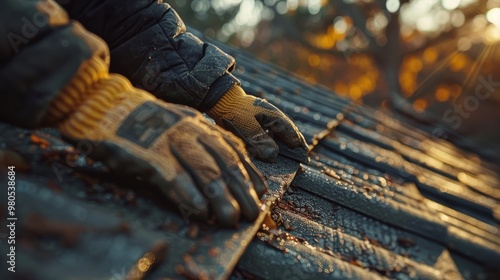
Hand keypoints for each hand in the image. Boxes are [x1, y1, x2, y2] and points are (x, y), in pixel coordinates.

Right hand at [49, 57, 266, 226]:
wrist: (107, 107)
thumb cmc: (145, 123)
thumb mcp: (181, 124)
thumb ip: (202, 142)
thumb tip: (223, 172)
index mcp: (200, 125)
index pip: (233, 150)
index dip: (250, 172)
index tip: (261, 192)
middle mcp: (192, 131)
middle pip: (225, 162)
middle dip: (242, 190)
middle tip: (252, 213)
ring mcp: (171, 141)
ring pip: (205, 171)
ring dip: (221, 197)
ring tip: (230, 218)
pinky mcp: (149, 154)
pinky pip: (173, 177)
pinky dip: (188, 195)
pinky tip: (200, 211)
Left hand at [208, 85, 308, 161]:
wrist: (221, 101)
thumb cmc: (234, 112)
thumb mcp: (246, 127)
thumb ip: (260, 141)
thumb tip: (274, 155)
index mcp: (275, 116)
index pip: (292, 134)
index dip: (298, 146)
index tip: (304, 158)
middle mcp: (273, 117)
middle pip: (288, 133)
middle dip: (294, 145)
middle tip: (302, 157)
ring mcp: (266, 119)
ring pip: (279, 134)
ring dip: (282, 144)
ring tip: (289, 155)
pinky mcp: (258, 123)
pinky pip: (269, 134)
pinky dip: (271, 142)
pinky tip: (270, 149)